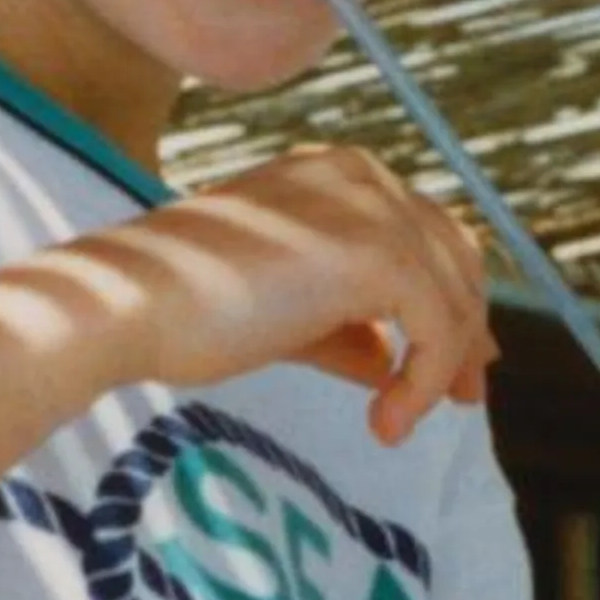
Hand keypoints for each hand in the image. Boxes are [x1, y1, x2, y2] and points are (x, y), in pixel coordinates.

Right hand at [66, 144, 493, 443]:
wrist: (131, 304)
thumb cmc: (185, 311)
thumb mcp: (287, 317)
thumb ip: (347, 330)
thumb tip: (391, 364)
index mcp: (338, 176)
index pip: (427, 233)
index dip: (453, 300)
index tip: (458, 368)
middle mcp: (362, 176)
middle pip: (455, 254)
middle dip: (467, 331)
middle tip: (464, 399)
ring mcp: (372, 207)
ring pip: (453, 294)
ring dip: (440, 367)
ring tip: (395, 422)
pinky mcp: (375, 252)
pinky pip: (436, 326)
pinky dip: (425, 381)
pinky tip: (386, 423)